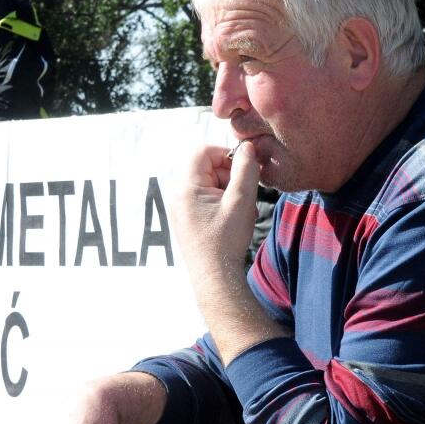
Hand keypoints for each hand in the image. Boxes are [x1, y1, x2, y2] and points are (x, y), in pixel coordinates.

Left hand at [172, 142, 285, 362]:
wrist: (215, 276)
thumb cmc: (226, 240)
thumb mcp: (240, 201)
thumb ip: (245, 170)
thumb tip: (247, 147)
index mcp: (186, 187)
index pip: (203, 151)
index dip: (225, 154)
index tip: (243, 169)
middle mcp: (177, 194)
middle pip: (205, 167)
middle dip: (228, 175)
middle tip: (243, 194)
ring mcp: (179, 207)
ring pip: (206, 183)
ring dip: (226, 190)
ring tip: (238, 211)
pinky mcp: (185, 218)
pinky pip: (203, 198)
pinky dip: (220, 202)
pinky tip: (230, 219)